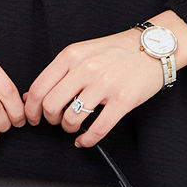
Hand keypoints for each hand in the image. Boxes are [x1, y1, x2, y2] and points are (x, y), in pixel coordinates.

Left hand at [21, 28, 166, 147]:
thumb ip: (58, 72)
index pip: (39, 87)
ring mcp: (105, 85)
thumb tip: (32, 96)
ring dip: (69, 128)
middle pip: (51, 106)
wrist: (154, 46)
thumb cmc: (118, 50)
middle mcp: (86, 69)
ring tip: (74, 125)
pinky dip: (87, 140)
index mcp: (72, 55)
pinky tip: (84, 140)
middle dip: (50, 120)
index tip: (33, 116)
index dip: (31, 108)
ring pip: (72, 119)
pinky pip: (98, 129)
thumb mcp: (82, 52)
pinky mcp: (123, 100)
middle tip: (55, 121)